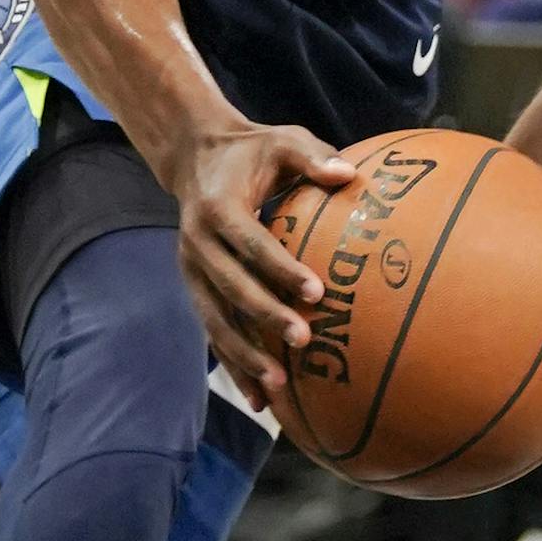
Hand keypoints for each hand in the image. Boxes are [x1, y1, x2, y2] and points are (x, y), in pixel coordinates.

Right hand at [165, 121, 354, 410]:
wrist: (194, 156)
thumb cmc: (251, 150)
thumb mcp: (281, 140)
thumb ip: (313, 156)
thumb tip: (350, 174)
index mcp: (219, 208)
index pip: (251, 242)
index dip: (281, 268)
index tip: (316, 291)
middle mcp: (197, 242)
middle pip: (231, 287)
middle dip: (265, 317)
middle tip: (304, 339)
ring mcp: (192, 269)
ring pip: (215, 319)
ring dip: (244, 354)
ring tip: (279, 385)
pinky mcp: (195, 288)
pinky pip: (213, 330)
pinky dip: (233, 365)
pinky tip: (260, 400)